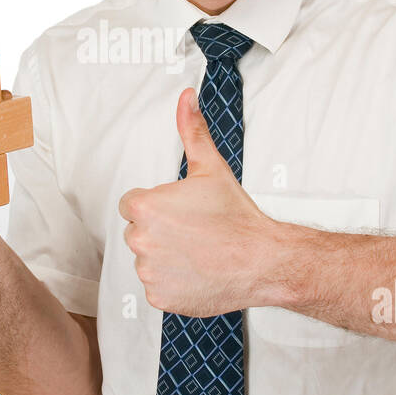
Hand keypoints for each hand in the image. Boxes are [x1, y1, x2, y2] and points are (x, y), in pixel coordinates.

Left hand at [118, 87, 282, 315]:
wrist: (262, 260)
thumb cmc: (236, 216)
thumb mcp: (211, 167)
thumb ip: (191, 130)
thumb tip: (186, 97)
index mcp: (143, 207)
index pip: (133, 205)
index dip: (159, 206)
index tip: (182, 212)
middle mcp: (139, 240)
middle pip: (138, 232)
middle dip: (161, 231)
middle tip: (195, 231)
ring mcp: (148, 272)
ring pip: (149, 260)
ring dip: (167, 257)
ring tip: (199, 252)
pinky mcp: (159, 297)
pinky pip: (158, 286)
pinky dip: (174, 283)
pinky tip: (198, 273)